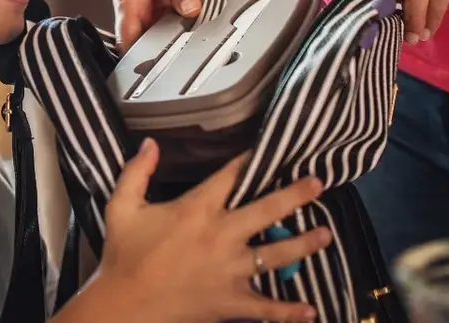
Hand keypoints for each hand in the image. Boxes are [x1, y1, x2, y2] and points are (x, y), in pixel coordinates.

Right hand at [90, 139, 330, 322]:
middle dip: (297, 194)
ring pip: (277, 254)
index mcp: (197, 209)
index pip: (231, 176)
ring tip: (326, 235)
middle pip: (268, 209)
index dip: (249, 160)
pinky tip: (311, 310)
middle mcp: (221, 235)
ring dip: (304, 244)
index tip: (266, 150)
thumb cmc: (123, 255)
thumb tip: (151, 143)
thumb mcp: (122, 206)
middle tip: (318, 184)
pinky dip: (289, 311)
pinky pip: (266, 307)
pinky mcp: (230, 301)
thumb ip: (137, 171)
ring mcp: (230, 270)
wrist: (122, 305)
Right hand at [113, 0, 201, 50]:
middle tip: (184, 58)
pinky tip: (197, 32)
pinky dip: (183, 31)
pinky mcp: (161, 10)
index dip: (136, 56)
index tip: (155, 67)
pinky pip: (171, 27)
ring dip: (174, 43)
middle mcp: (134, 9)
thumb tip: (188, 8)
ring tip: (193, 47)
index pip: (125, 37)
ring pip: (159, 38)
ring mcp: (148, 11)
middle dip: (161, 53)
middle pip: (143, 43)